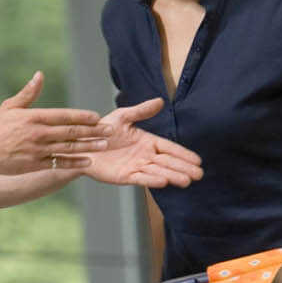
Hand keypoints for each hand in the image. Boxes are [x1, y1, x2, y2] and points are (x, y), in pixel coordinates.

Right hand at [0, 72, 114, 175]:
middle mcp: (38, 133)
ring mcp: (37, 150)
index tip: (97, 117)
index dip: (82, 116)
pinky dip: (74, 162)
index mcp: (34, 117)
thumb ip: (28, 93)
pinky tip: (87, 161)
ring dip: (88, 146)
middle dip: (93, 130)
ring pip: (68, 147)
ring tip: (104, 145)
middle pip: (71, 131)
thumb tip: (39, 75)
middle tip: (109, 130)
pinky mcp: (35, 164)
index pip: (64, 115)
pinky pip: (59, 163)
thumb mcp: (10, 107)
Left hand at [85, 98, 203, 187]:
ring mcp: (136, 167)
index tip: (198, 160)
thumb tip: (160, 100)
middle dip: (184, 168)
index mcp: (147, 141)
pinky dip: (152, 180)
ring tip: (187, 181)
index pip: (169, 148)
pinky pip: (141, 178)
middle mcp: (144, 155)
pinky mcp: (125, 176)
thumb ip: (141, 111)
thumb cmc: (101, 130)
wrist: (82, 145)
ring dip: (173, 176)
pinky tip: (165, 181)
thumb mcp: (122, 117)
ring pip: (158, 172)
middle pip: (168, 162)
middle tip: (199, 174)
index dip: (183, 154)